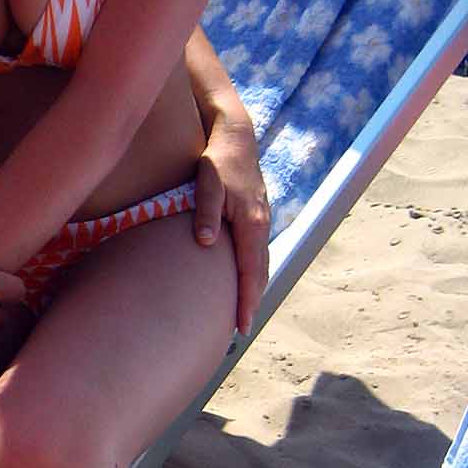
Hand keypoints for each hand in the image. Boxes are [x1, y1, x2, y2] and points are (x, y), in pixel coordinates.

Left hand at [194, 118, 269, 335]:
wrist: (235, 136)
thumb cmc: (216, 159)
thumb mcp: (207, 180)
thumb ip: (206, 211)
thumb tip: (205, 243)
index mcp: (252, 222)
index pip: (250, 272)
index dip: (246, 301)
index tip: (241, 326)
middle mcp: (262, 225)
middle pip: (260, 273)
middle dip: (251, 302)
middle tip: (240, 331)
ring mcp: (261, 221)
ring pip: (260, 263)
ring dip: (253, 289)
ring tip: (242, 313)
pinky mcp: (255, 217)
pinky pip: (256, 252)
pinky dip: (252, 272)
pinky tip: (242, 280)